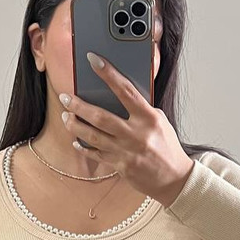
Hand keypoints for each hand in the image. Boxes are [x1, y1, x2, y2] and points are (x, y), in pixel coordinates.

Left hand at [58, 52, 193, 205]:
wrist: (174, 178)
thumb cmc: (167, 146)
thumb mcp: (160, 122)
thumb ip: (141, 110)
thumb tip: (117, 97)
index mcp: (149, 118)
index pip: (125, 90)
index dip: (108, 73)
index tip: (93, 60)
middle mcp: (136, 134)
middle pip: (100, 116)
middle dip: (79, 105)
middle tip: (65, 97)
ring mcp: (127, 152)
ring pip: (93, 136)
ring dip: (75, 125)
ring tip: (65, 116)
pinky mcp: (121, 166)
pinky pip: (97, 154)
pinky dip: (84, 147)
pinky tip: (76, 141)